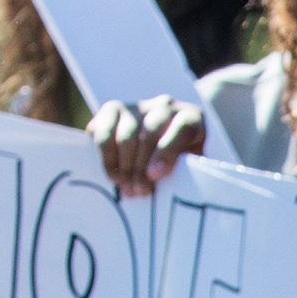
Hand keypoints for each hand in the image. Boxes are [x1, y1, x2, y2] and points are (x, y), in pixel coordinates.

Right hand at [89, 94, 204, 199]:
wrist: (159, 146)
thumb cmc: (181, 162)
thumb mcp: (192, 165)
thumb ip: (186, 170)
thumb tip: (168, 185)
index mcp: (191, 117)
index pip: (183, 128)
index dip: (168, 152)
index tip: (155, 175)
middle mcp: (165, 106)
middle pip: (150, 133)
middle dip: (142, 166)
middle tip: (140, 191)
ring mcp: (138, 106)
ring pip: (126, 135)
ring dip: (125, 166)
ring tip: (126, 189)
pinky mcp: (113, 109)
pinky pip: (104, 132)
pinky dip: (107, 157)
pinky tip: (113, 176)